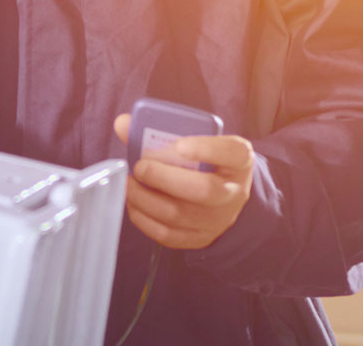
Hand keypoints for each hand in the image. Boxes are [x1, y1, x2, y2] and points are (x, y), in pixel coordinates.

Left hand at [114, 113, 255, 248]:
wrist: (222, 197)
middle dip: (164, 177)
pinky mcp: (199, 239)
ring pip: (179, 215)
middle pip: (204, 190)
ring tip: (129, 184)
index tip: (179, 145)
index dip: (207, 149)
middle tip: (141, 166)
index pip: (234, 153)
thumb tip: (123, 123)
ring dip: (145, 198)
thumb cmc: (204, 164)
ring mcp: (218, 220)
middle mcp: (234, 192)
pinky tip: (134, 202)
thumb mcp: (198, 143)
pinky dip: (143, 218)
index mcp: (239, 161)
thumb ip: (162, 132)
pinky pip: (167, 235)